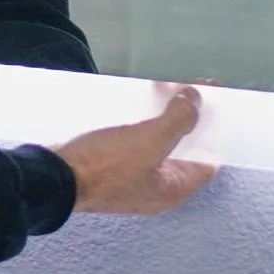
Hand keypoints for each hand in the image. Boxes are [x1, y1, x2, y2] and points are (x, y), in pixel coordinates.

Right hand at [53, 85, 217, 215]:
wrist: (57, 177)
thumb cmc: (107, 164)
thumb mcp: (149, 141)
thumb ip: (179, 120)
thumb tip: (196, 99)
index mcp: (174, 188)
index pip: (209, 158)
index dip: (215, 128)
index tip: (216, 99)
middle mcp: (158, 187)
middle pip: (184, 148)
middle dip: (186, 115)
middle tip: (183, 85)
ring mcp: (134, 177)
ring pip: (160, 142)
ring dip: (162, 114)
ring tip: (158, 85)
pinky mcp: (113, 166)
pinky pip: (138, 141)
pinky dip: (142, 121)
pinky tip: (134, 101)